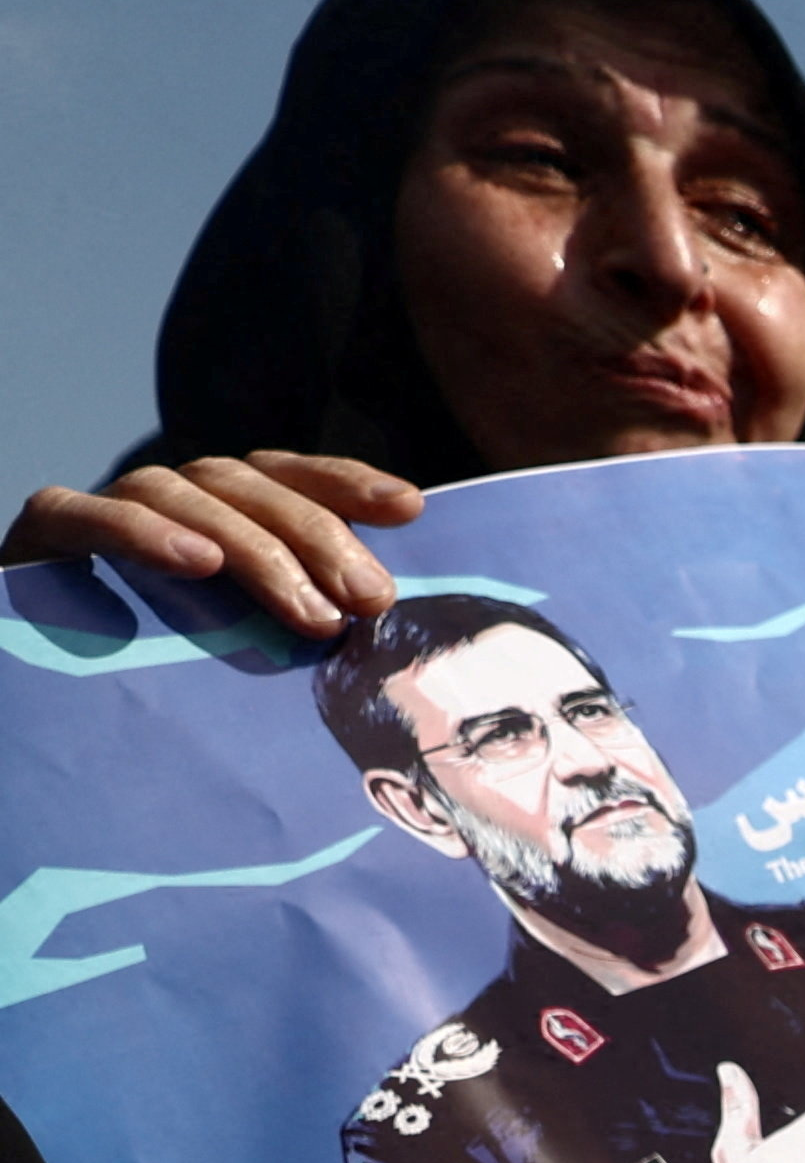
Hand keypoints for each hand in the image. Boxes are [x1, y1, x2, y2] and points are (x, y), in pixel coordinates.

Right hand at [5, 453, 419, 633]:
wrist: (38, 685)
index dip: (345, 484)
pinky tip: (196, 563)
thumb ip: (298, 621)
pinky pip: (88, 513)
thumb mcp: (245, 646)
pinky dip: (143, 532)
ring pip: (177, 490)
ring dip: (251, 548)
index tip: (408, 507)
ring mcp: (105, 508)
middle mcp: (167, 498)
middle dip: (316, 538)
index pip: (287, 477)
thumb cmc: (161, 672)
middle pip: (245, 485)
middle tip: (368, 600)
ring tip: (308, 612)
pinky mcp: (46, 531)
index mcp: (219, 513)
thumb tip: (384, 628)